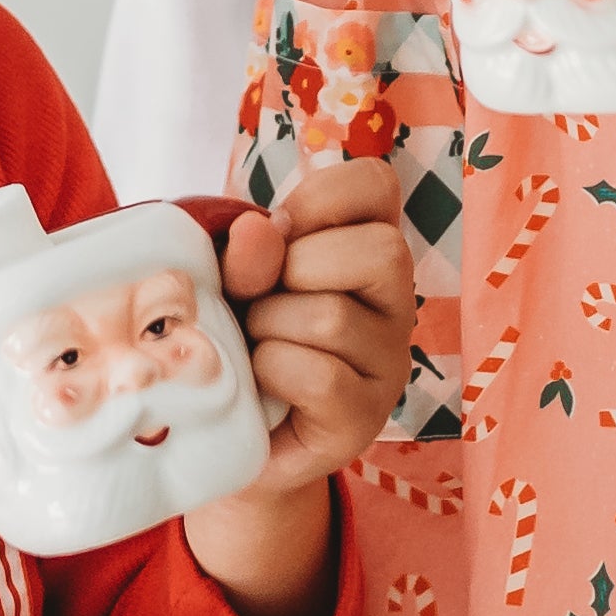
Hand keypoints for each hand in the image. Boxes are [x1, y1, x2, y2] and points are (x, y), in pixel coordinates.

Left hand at [181, 156, 415, 615]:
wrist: (220, 431)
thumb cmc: (234, 332)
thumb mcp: (231, 275)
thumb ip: (245, 247)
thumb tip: (259, 230)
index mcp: (367, 246)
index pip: (378, 184)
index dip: (320, 198)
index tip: (280, 232)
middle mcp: (396, 301)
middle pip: (380, 251)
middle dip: (297, 268)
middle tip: (263, 300)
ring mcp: (388, 362)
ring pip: (333, 317)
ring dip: (270, 327)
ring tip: (256, 347)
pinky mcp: (363, 417)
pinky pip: (320, 375)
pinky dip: (273, 372)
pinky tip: (262, 385)